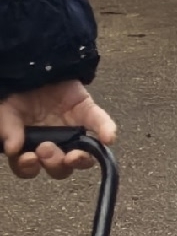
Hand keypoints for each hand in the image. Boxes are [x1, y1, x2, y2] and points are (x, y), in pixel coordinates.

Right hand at [2, 78, 116, 178]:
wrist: (32, 67)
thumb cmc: (15, 94)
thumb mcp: (5, 110)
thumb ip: (8, 129)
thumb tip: (13, 149)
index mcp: (29, 146)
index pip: (29, 168)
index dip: (29, 168)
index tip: (29, 158)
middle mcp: (53, 144)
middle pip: (59, 168)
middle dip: (54, 163)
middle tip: (47, 148)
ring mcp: (73, 131)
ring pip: (83, 157)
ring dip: (80, 160)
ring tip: (73, 154)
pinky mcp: (88, 114)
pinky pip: (102, 125)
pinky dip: (106, 131)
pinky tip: (108, 138)